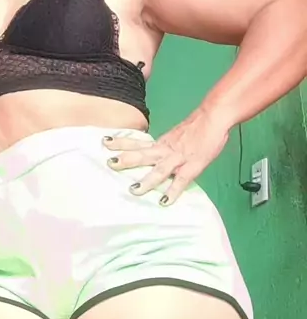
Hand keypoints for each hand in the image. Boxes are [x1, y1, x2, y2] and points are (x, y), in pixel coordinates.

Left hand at [103, 108, 228, 204]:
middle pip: (143, 154)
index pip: (138, 142)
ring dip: (146, 180)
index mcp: (161, 143)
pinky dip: (173, 191)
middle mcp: (166, 150)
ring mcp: (178, 158)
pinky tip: (165, 201)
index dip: (122, 142)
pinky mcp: (192, 166)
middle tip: (109, 163)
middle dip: (126, 159)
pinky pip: (181, 180)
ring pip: (159, 169)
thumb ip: (165, 146)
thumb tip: (155, 153)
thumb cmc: (198, 126)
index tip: (105, 142)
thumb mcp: (176, 136)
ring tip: (133, 190)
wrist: (214, 117)